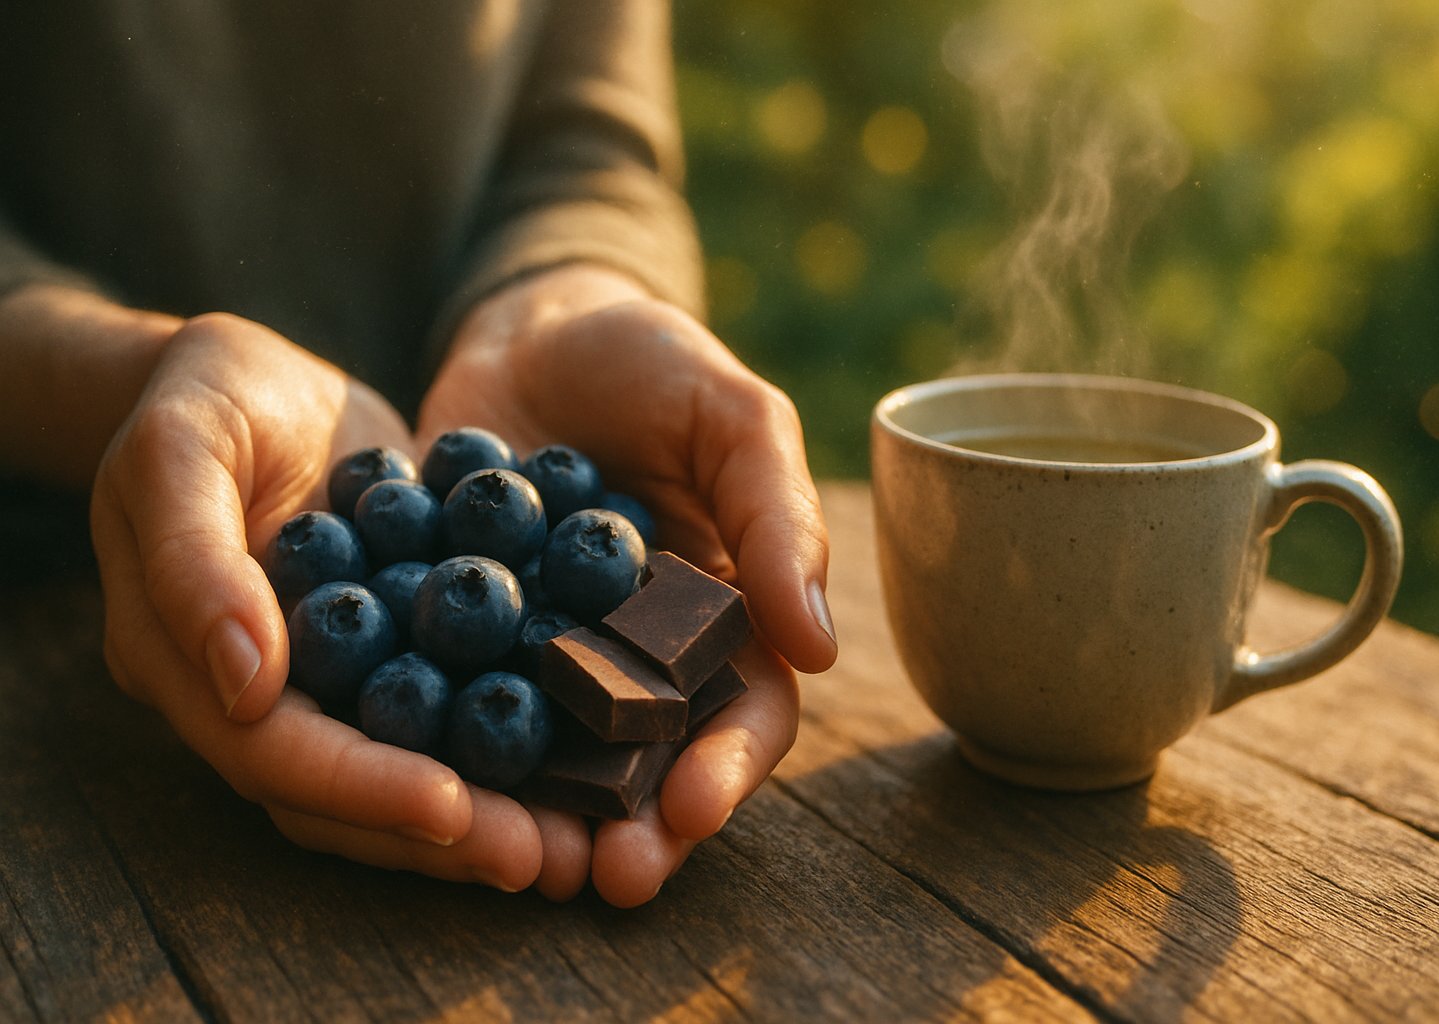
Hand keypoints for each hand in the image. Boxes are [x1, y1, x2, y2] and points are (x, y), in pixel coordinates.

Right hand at [90, 313, 543, 891]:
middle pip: (353, 793)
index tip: (454, 810)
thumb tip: (248, 684)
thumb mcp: (177, 453)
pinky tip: (597, 745)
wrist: (249, 376)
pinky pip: (460, 702)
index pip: (276, 757)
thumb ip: (196, 565)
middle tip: (546, 860)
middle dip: (447, 834)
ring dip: (496, 807)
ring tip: (583, 835)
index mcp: (193, 669)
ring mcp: (341, 676)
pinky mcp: (403, 644)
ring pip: (413, 765)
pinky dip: (520, 730)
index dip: (362, 791)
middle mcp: (269, 697)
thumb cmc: (197, 399)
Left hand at [420, 264, 836, 904]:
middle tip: (613, 875)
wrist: (530, 326)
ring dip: (547, 816)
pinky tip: (420, 774)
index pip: (747, 711)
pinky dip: (442, 744)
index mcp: (725, 617)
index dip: (729, 765)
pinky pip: (454, 701)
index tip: (695, 806)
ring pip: (555, 758)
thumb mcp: (731, 415)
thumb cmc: (654, 363)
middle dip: (641, 826)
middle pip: (654, 764)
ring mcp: (547, 655)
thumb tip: (818, 646)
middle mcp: (640, 656)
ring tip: (522, 860)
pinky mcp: (461, 638)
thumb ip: (775, 515)